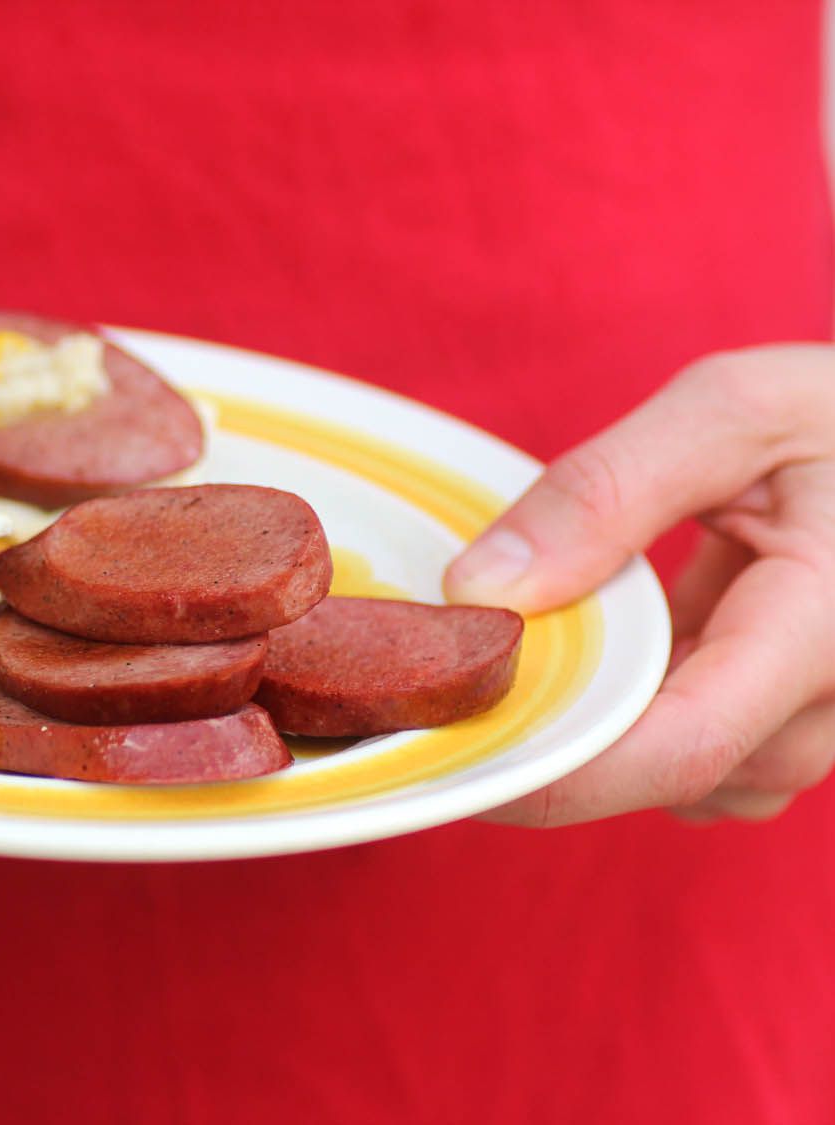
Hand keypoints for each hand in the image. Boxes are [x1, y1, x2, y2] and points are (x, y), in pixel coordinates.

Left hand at [444, 345, 834, 825]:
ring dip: (616, 729)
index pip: (685, 744)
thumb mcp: (736, 411)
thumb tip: (480, 588)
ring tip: (559, 645)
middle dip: (567, 741)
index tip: (457, 760)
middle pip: (682, 772)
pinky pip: (721, 758)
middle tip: (465, 686)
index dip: (558, 773)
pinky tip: (626, 652)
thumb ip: (606, 492)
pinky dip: (655, 718)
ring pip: (701, 780)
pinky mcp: (815, 722)